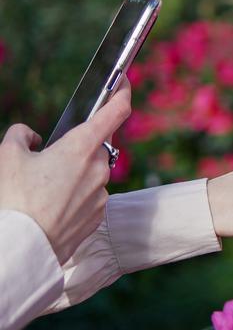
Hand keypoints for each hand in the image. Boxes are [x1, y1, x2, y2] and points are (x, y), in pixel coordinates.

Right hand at [0, 83, 131, 262]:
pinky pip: (89, 197)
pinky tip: (52, 207)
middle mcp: (99, 167)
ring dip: (73, 176)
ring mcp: (101, 193)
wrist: (22, 247)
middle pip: (95, 147)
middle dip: (75, 150)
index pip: (116, 111)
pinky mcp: (98, 215)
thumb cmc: (15, 200)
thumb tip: (33, 136)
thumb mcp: (7, 156)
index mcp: (82, 147)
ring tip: (44, 191)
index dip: (122, 92)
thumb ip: (21, 136)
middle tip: (48, 162)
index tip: (123, 82)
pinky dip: (74, 197)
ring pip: (91, 174)